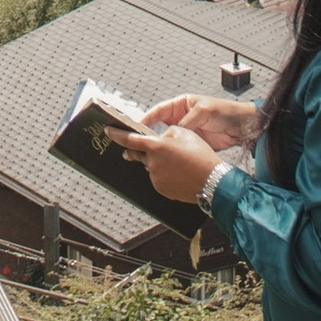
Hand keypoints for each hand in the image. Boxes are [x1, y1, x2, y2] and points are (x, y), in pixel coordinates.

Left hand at [110, 125, 224, 207]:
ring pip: (151, 166)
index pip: (130, 139)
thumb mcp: (184, 133)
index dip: (117, 134)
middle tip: (143, 149)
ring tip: (179, 162)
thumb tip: (161, 137)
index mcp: (156, 146)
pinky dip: (165, 174)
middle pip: (138, 154)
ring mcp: (155, 178)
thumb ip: (167, 132)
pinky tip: (179, 173)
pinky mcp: (161, 189)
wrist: (212, 181)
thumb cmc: (200, 155)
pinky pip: (159, 178)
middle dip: (137, 150)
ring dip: (158, 162)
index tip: (108, 131)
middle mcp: (152, 163)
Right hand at [139, 93, 257, 152]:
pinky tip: (163, 158)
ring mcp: (185, 131)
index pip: (158, 111)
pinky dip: (169, 153)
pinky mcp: (191, 144)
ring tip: (147, 153)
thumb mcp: (204, 112)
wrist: (243, 128)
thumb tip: (172, 133)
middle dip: (148, 135)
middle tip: (137, 144)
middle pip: (158, 126)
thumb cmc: (226, 112)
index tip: (136, 129)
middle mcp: (180, 117)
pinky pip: (176, 148)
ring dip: (158, 146)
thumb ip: (187, 121)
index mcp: (181, 104)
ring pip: (166, 139)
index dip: (146, 119)